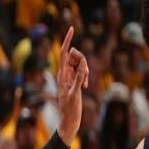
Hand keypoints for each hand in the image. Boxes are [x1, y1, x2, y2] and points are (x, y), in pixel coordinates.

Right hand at [57, 26, 88, 145]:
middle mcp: (62, 76)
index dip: (67, 40)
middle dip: (82, 59)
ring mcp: (67, 84)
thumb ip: (74, 73)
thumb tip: (76, 60)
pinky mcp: (72, 92)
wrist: (68, 119)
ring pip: (79, 66)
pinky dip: (81, 72)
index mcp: (62, 73)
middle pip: (73, 56)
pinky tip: (83, 66)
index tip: (71, 28)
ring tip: (85, 85)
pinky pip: (78, 78)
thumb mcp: (73, 85)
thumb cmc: (71, 104)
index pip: (64, 53)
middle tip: (85, 75)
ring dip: (86, 72)